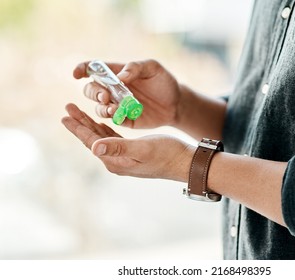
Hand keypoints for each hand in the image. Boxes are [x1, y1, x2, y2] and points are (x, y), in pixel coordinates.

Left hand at [62, 103, 194, 180]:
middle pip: (93, 139)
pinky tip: (101, 123)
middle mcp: (116, 162)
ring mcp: (124, 159)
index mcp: (116, 161)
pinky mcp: (132, 153)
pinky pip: (112, 140)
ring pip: (101, 138)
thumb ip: (118, 147)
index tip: (65, 115)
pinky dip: (104, 130)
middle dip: (80, 123)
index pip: (91, 142)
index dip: (78, 128)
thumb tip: (94, 148)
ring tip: (79, 112)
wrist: (185, 162)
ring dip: (90, 124)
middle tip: (68, 108)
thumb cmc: (167, 154)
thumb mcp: (142, 148)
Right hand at [73, 59, 181, 128]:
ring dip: (102, 107)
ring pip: (98, 107)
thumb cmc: (164, 82)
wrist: (176, 104)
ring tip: (113, 107)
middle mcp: (112, 90)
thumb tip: (119, 76)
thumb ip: (136, 68)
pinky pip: (112, 120)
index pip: (94, 69)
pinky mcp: (124, 119)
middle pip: (91, 90)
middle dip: (94, 93)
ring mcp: (117, 105)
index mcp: (116, 72)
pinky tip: (118, 115)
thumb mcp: (153, 68)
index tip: (77, 74)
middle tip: (105, 96)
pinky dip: (112, 118)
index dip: (82, 69)